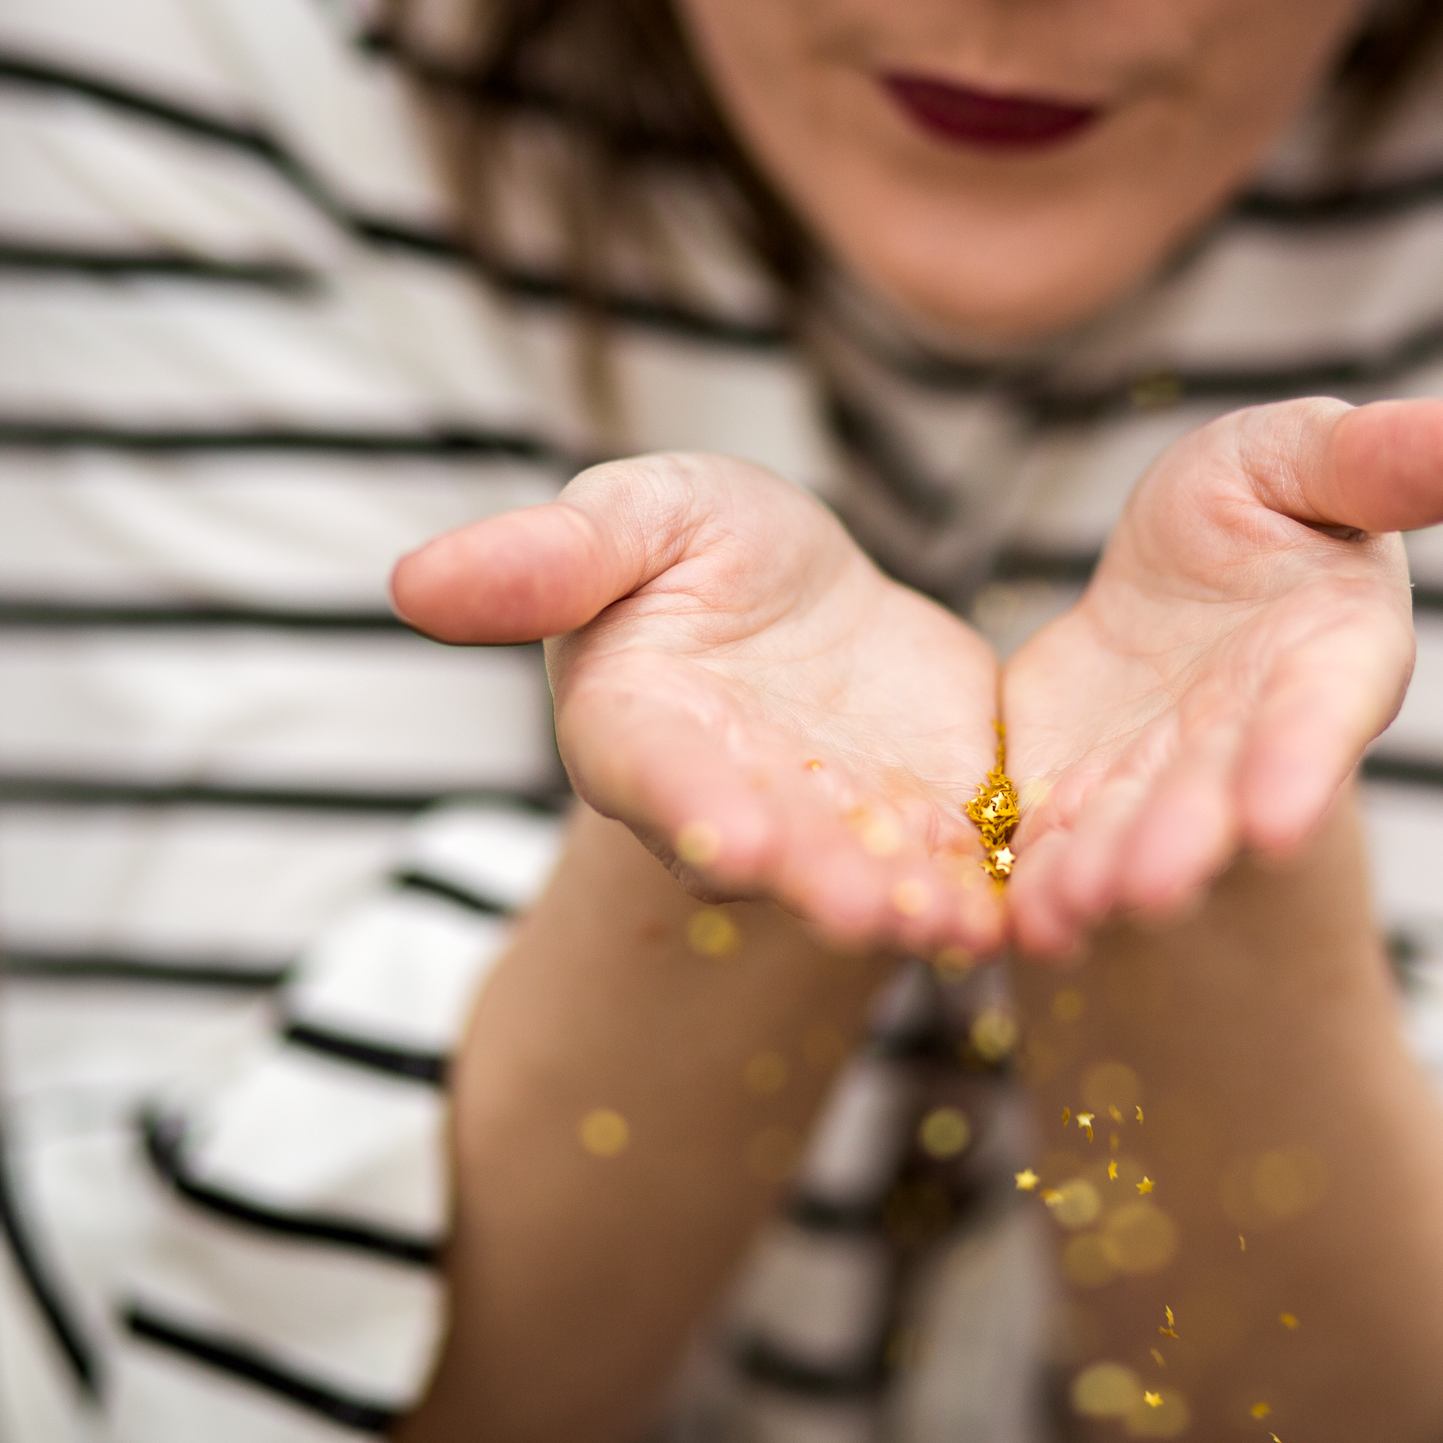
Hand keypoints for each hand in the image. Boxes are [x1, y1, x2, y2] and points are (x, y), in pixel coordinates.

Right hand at [392, 454, 1004, 950]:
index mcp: (643, 729)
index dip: (694, 804)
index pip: (660, 773)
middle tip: (867, 910)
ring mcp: (840, 824)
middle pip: (775, 849)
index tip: (734, 834)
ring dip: (912, 906)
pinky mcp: (933, 821)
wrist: (805, 600)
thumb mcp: (634, 516)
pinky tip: (1035, 906)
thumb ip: (547, 558)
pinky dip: (991, 886)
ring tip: (959, 925)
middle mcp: (739, 800)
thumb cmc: (694, 550)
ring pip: (874, 873)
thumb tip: (407, 582)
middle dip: (818, 881)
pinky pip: (962, 861)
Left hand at [1000, 398, 1442, 955]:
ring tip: (1062, 915)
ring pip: (1135, 836)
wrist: (1162, 571)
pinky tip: (1013, 921)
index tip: (1275, 821)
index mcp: (1330, 656)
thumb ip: (1382, 458)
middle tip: (1147, 887)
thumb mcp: (1300, 453)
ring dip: (1103, 879)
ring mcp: (1165, 782)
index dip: (1300, 762)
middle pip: (1219, 798)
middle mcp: (1252, 740)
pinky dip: (1038, 885)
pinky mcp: (1084, 800)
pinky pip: (1060, 848)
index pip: (1321, 712)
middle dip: (1186, 842)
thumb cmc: (1258, 505)